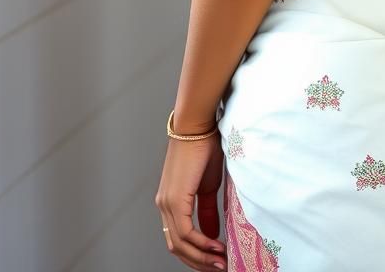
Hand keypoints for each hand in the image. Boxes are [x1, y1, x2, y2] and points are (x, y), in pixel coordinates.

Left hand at [155, 129, 227, 269]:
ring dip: (201, 257)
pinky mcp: (174, 199)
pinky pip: (186, 232)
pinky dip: (201, 244)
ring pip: (180, 244)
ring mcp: (166, 203)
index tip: (216, 260)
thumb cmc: (204, 148)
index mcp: (170, 201)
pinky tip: (217, 246)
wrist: (198, 126)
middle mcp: (163, 205)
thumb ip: (207, 212)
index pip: (179, 238)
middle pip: (177, 246)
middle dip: (199, 261)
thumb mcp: (208, 186)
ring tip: (221, 262)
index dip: (196, 254)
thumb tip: (212, 235)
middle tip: (220, 268)